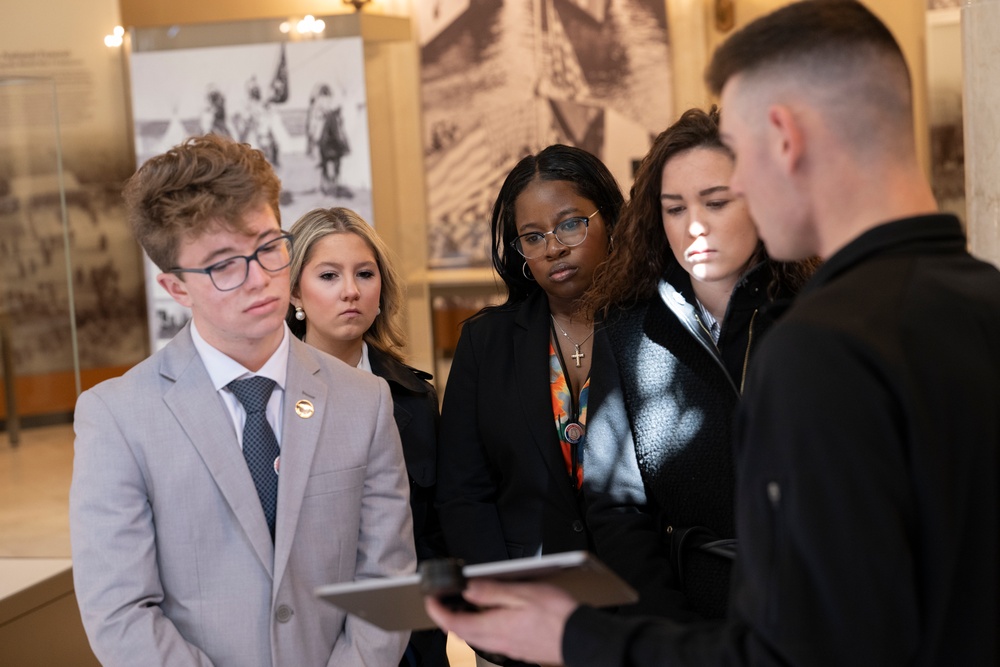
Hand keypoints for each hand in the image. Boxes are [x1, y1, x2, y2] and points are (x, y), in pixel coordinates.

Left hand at [424, 579, 578, 665]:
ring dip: (466, 621)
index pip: (454, 624)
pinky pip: (491, 639)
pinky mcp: (518, 649)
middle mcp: (497, 641)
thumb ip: (491, 592)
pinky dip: (483, 626)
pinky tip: (492, 615)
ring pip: (476, 636)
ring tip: (465, 603)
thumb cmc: (557, 615)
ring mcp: (508, 648)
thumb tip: (466, 588)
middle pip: (462, 632)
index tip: (429, 599)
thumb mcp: (522, 593)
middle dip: (448, 616)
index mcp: (494, 627)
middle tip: (443, 600)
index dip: (437, 611)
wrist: (581, 639)